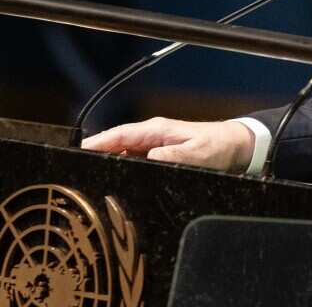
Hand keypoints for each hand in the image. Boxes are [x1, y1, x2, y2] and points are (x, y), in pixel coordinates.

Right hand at [81, 117, 254, 172]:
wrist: (237, 146)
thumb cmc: (218, 146)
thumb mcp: (197, 152)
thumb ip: (173, 156)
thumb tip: (151, 157)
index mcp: (156, 130)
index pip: (118, 135)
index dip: (96, 143)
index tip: (76, 152)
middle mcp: (152, 137)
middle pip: (115, 145)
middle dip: (95, 156)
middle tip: (74, 171)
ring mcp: (154, 146)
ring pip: (123, 154)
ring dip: (108, 164)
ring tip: (89, 180)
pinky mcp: (159, 156)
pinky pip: (135, 161)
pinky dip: (123, 168)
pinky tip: (116, 182)